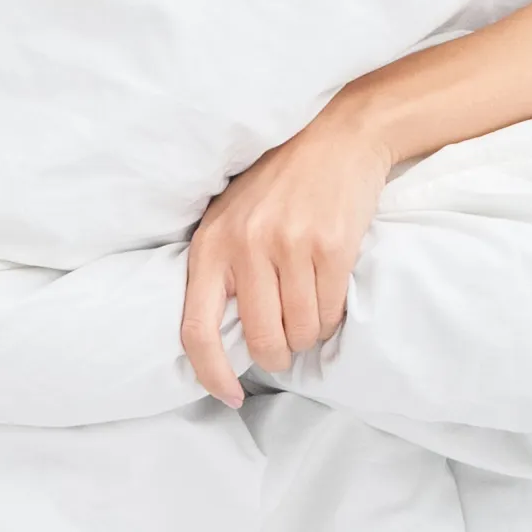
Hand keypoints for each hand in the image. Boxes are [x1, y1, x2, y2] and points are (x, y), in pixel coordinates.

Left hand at [179, 109, 397, 408]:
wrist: (336, 136)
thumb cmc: (278, 183)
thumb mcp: (229, 216)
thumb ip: (220, 268)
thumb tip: (221, 337)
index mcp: (210, 244)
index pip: (195, 329)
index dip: (210, 373)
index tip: (229, 395)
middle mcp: (245, 246)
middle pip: (259, 339)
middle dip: (276, 355)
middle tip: (285, 347)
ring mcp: (289, 245)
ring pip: (300, 331)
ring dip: (308, 335)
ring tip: (309, 309)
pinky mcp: (330, 246)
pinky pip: (330, 311)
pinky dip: (332, 316)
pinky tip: (329, 293)